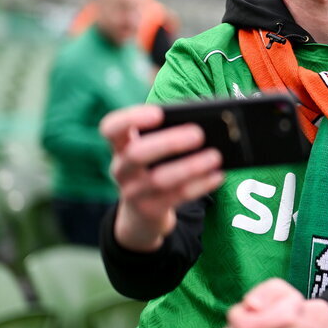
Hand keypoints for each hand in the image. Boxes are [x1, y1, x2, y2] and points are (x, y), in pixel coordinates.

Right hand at [100, 104, 223, 251]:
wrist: (142, 214)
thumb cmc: (154, 167)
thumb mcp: (153, 150)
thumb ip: (169, 134)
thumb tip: (207, 122)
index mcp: (120, 146)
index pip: (111, 128)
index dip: (131, 118)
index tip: (159, 113)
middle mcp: (121, 169)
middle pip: (136, 154)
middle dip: (169, 142)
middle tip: (199, 134)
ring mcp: (132, 192)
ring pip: (159, 179)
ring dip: (190, 167)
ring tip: (215, 156)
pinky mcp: (150, 210)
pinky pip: (176, 197)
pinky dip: (199, 185)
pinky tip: (217, 175)